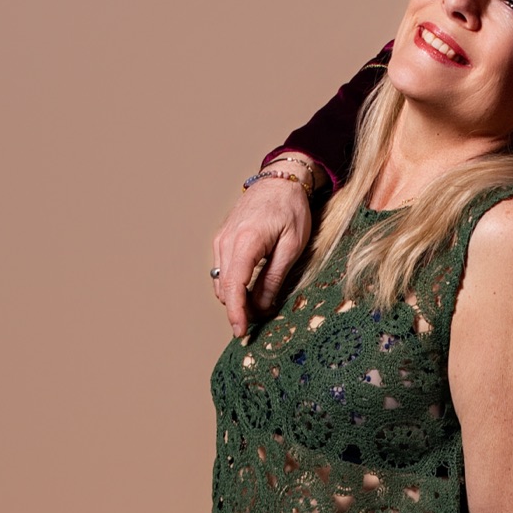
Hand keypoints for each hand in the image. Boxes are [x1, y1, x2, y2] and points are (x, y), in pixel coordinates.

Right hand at [209, 170, 313, 337]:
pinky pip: (222, 269)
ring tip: (256, 306)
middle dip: (237, 309)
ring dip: (235, 297)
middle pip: (225, 287)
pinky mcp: (222, 238)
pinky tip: (249, 288)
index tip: (240, 331)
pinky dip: (232, 283)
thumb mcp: (292, 246)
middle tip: (256, 323)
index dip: (236, 312)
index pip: (235, 286)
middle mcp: (227, 240)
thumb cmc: (291, 209)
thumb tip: (262, 307)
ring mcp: (222, 238)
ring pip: (221, 280)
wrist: (280, 180)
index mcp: (246, 242)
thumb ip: (274, 278)